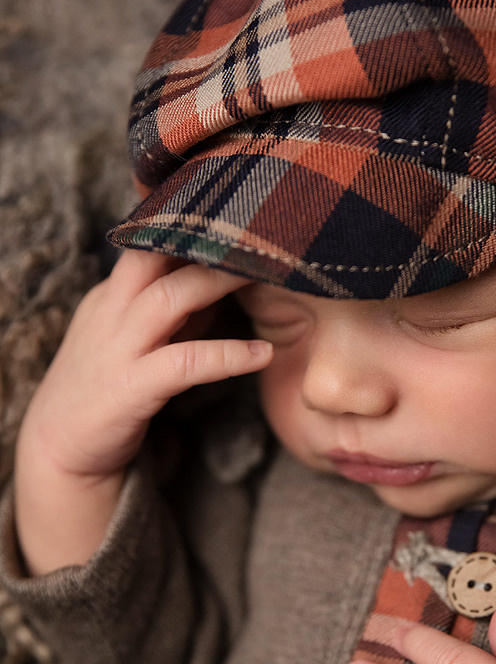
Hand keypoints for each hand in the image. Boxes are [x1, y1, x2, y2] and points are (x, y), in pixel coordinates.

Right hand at [14, 249, 271, 572]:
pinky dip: (227, 355)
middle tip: (259, 230)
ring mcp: (117, 349)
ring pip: (168, 298)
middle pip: (154, 255)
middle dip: (206, 239)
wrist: (60, 449)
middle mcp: (111, 312)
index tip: (242, 214)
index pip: (150, 242)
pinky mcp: (129, 389)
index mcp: (113, 294)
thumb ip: (178, 309)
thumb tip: (224, 280)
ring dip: (219, 282)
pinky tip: (262, 354)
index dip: (195, 225)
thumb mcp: (140, 337)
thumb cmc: (109, 387)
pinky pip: (185, 363)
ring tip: (268, 274)